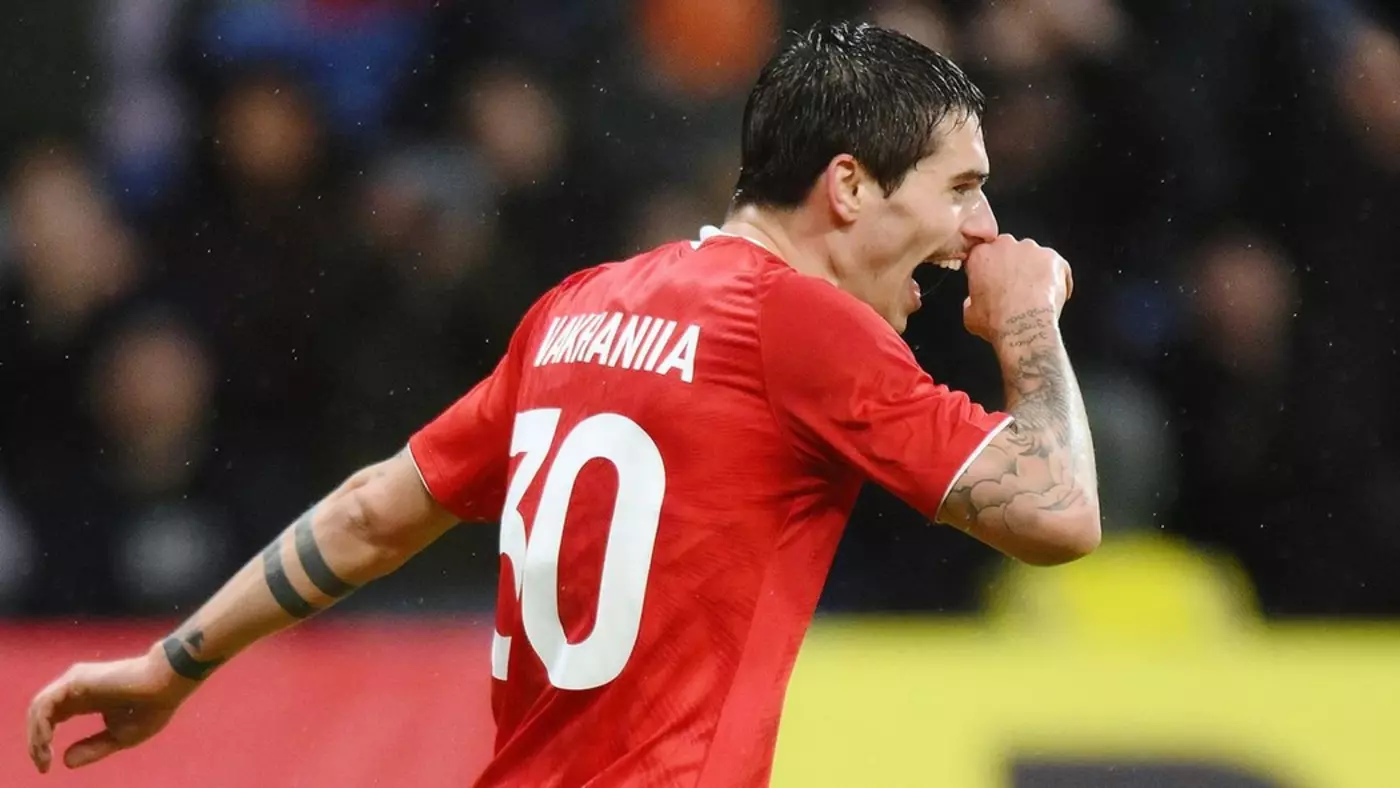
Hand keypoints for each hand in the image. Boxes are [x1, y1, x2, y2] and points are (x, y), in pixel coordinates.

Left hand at [26, 646, 194, 772]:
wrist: (167, 683)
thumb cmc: (152, 706)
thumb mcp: (120, 736)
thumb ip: (93, 747)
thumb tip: (64, 761)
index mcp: (85, 700)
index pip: (52, 720)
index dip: (44, 743)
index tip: (46, 766)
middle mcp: (75, 689)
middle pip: (41, 716)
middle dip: (36, 743)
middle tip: (42, 765)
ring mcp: (74, 681)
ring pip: (38, 709)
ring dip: (35, 736)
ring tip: (43, 757)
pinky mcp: (75, 680)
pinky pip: (45, 704)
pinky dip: (40, 725)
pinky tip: (46, 741)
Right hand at [962, 234, 1073, 343]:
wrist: (1022, 326)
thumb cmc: (996, 320)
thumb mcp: (970, 315)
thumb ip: (971, 301)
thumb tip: (972, 303)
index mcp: (981, 256)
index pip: (984, 254)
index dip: (989, 268)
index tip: (992, 280)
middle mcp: (1005, 246)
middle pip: (1010, 251)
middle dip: (1013, 265)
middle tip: (1014, 288)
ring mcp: (1031, 250)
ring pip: (1034, 256)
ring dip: (1034, 270)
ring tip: (1035, 294)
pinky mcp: (1053, 257)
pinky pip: (1057, 265)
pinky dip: (1056, 278)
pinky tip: (1052, 296)